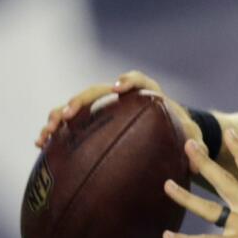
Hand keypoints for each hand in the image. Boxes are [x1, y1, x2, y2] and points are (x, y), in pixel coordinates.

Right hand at [35, 70, 201, 168]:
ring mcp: (104, 109)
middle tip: (70, 114)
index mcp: (148, 93)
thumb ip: (197, 145)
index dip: (128, 80)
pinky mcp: (92, 123)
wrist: (171, 135)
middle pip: (98, 91)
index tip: (118, 88)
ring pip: (78, 106)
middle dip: (81, 100)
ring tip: (47, 131)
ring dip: (60, 115)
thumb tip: (197, 157)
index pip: (139, 80)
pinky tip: (40, 145)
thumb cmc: (184, 134)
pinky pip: (71, 124)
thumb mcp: (193, 139)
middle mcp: (122, 97)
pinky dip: (56, 132)